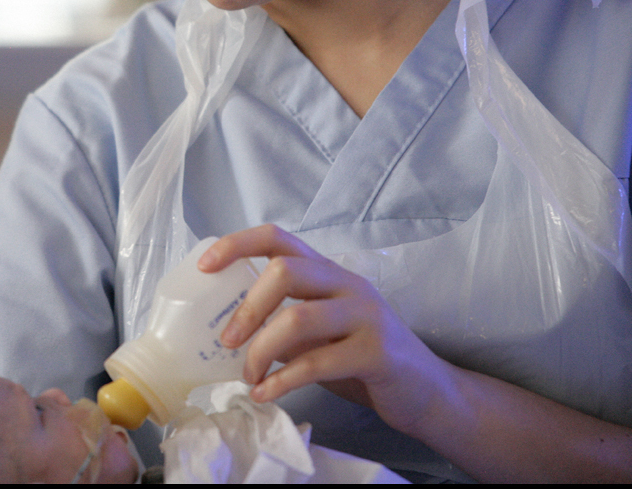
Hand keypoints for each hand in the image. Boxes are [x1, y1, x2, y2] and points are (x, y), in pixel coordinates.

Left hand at [198, 224, 453, 436]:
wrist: (426, 392)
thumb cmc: (361, 358)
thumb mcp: (319, 332)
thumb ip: (282, 322)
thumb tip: (225, 329)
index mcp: (327, 272)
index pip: (278, 238)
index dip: (237, 244)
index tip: (205, 266)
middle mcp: (347, 284)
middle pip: (285, 271)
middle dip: (247, 307)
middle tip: (227, 341)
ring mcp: (365, 315)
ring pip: (298, 317)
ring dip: (261, 351)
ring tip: (249, 376)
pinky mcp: (376, 352)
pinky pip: (317, 363)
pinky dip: (282, 381)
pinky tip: (266, 393)